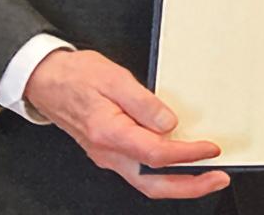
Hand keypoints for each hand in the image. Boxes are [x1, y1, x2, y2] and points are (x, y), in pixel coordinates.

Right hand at [22, 48, 228, 199]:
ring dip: (179, 184)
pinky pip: (139, 172)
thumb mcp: (115, 78)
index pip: (156, 154)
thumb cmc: (76, 77)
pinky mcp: (110, 152)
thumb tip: (169, 124)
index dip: (188, 154)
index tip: (210, 148)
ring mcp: (108, 155)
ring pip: (146, 183)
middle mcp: (108, 152)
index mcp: (109, 133)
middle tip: (218, 178)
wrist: (45, 81)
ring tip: (206, 177)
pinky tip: (178, 166)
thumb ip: (144, 103)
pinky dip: (163, 174)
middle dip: (189, 186)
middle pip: (153, 184)